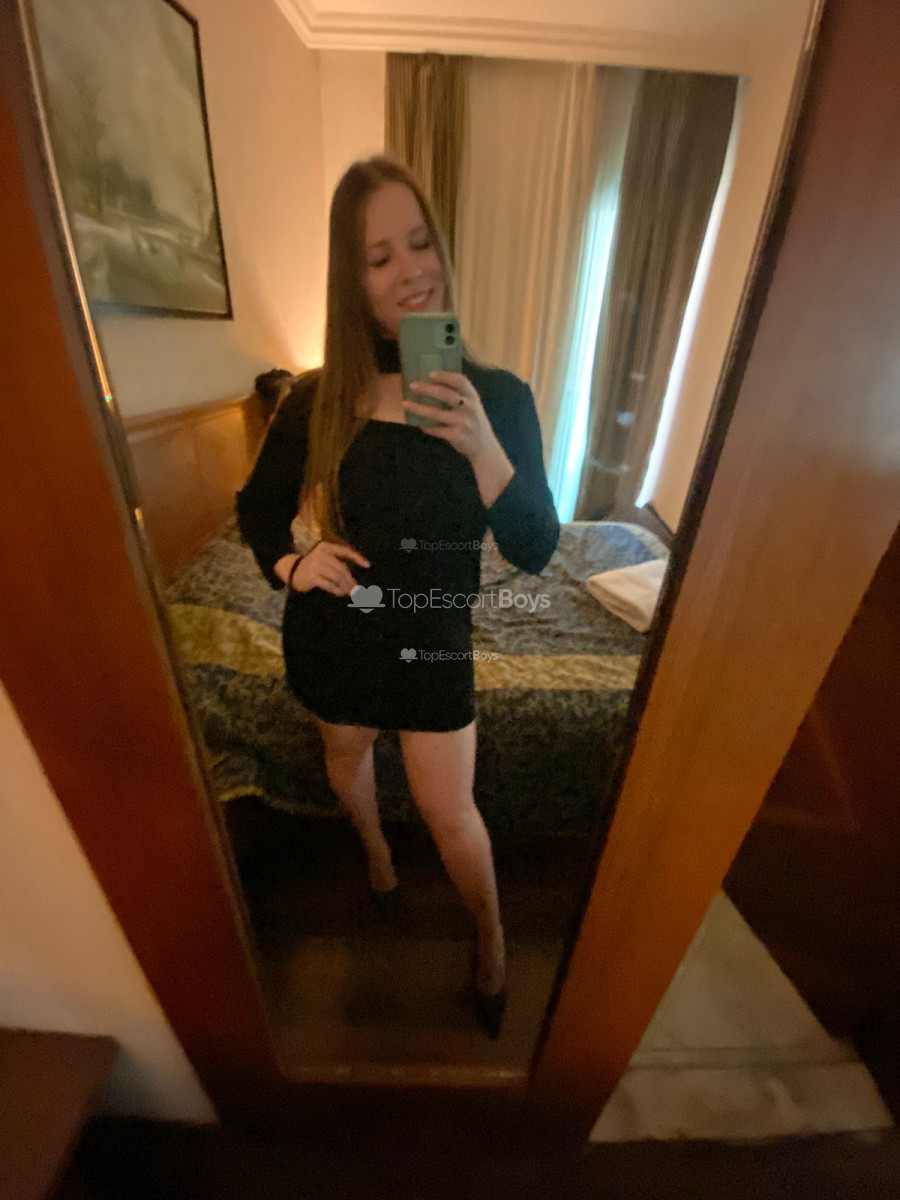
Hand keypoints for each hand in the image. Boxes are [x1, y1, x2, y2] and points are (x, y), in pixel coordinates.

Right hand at [277, 542, 369, 596]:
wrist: (292, 571)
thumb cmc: (313, 566)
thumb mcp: (324, 559)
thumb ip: (337, 564)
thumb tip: (354, 578)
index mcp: (326, 547)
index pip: (345, 551)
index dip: (357, 558)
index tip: (367, 565)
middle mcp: (321, 554)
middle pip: (342, 569)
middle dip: (351, 580)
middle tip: (357, 589)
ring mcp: (316, 565)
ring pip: (337, 578)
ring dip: (345, 587)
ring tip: (349, 593)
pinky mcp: (312, 577)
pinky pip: (330, 585)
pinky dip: (337, 590)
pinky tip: (340, 593)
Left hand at [404, 371, 515, 506]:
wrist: (485, 448)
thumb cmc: (474, 423)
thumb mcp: (473, 406)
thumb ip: (459, 396)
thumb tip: (432, 384)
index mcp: (473, 397)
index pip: (460, 381)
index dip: (445, 376)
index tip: (430, 374)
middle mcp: (469, 408)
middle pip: (446, 394)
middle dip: (427, 389)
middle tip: (412, 385)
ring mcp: (463, 423)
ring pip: (436, 413)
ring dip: (419, 408)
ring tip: (406, 403)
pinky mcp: (456, 436)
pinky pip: (436, 430)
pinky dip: (426, 426)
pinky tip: (418, 423)